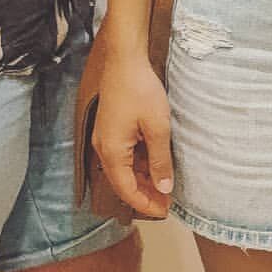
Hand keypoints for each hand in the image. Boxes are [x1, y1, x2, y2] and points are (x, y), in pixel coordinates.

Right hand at [92, 49, 173, 220]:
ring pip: (124, 169)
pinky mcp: (111, 129)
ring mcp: (105, 138)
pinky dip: (139, 164)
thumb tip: (163, 188)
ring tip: (165, 185)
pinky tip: (155, 164)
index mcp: (112, 152)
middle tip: (167, 202)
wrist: (125, 60)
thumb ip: (160, 161)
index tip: (164, 211)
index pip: (126, 190)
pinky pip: (124, 155)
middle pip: (123, 182)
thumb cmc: (140, 90)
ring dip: (143, 179)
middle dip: (144, 194)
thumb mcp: (157, 128)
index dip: (145, 204)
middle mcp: (103, 148)